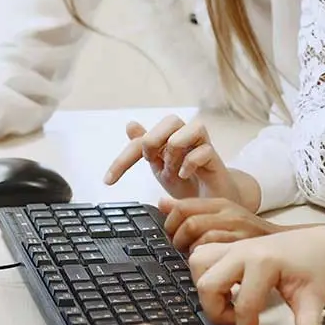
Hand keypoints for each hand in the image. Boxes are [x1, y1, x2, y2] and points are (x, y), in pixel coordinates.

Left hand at [104, 115, 246, 203]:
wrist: (210, 204)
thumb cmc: (187, 183)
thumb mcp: (159, 169)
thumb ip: (144, 149)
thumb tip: (130, 124)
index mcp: (168, 139)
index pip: (142, 139)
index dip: (123, 159)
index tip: (108, 181)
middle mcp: (186, 137)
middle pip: (171, 120)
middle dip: (154, 140)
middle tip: (151, 161)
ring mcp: (202, 146)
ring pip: (190, 128)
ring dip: (175, 149)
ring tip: (173, 169)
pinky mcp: (215, 159)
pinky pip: (204, 150)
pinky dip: (190, 163)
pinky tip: (184, 175)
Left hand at [159, 194, 286, 251]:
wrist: (281, 243)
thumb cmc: (247, 232)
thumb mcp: (219, 214)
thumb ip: (190, 209)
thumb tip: (162, 202)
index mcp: (220, 204)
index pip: (183, 206)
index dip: (170, 223)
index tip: (170, 235)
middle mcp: (228, 214)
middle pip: (190, 224)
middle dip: (178, 240)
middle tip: (179, 250)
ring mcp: (237, 231)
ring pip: (201, 240)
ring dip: (193, 254)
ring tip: (194, 260)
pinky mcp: (243, 248)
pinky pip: (217, 255)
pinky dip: (208, 263)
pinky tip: (208, 266)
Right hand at [189, 227, 324, 324]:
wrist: (322, 245)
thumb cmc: (317, 269)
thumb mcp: (314, 300)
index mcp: (264, 262)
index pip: (242, 305)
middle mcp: (244, 250)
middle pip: (208, 284)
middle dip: (217, 310)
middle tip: (237, 319)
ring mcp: (236, 245)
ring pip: (199, 263)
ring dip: (208, 288)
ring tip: (229, 301)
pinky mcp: (232, 245)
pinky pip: (203, 255)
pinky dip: (206, 273)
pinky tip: (227, 287)